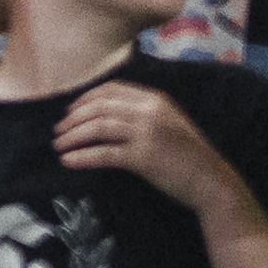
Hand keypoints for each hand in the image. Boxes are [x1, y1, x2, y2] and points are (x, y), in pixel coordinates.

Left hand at [48, 71, 264, 227]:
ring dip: (73, 136)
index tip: (70, 110)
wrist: (209, 178)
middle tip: (58, 131)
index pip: (112, 89)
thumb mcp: (169, 123)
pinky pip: (104, 154)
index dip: (86, 98)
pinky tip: (68, 161)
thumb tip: (109, 117)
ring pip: (99, 127)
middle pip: (101, 106)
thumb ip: (145, 114)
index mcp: (156, 98)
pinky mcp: (143, 157)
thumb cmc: (188, 154)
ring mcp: (147, 133)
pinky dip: (82, 156)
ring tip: (58, 146)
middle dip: (73, 117)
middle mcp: (150, 110)